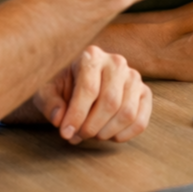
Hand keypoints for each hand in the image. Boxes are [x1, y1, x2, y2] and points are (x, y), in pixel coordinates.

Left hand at [32, 48, 152, 143]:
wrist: (81, 83)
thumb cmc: (63, 87)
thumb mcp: (47, 91)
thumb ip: (49, 103)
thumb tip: (59, 119)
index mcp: (91, 56)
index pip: (89, 89)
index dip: (77, 115)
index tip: (65, 133)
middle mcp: (116, 62)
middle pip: (110, 102)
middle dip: (92, 126)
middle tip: (79, 135)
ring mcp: (134, 77)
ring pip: (127, 113)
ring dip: (107, 132)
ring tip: (92, 134)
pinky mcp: (145, 93)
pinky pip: (141, 121)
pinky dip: (124, 135)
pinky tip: (109, 135)